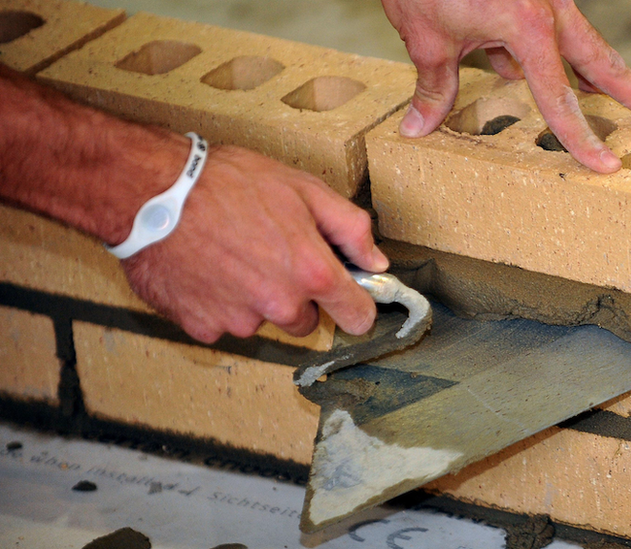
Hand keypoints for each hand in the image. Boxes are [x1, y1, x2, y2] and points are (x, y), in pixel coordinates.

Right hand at [122, 144, 387, 342]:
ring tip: (231, 255)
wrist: (153, 192)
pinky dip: (217, 303)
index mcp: (312, 273)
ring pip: (262, 321)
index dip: (356, 305)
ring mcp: (240, 321)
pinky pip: (222, 323)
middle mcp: (280, 305)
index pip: (358, 317)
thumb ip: (350, 228)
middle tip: (270, 256)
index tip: (349, 299)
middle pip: (306, 321)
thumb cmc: (228, 183)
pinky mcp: (202, 327)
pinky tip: (205, 270)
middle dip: (295, 296)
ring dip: (254, 299)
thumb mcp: (304, 189)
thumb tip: (376, 261)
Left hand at [380, 0, 630, 172]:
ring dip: (602, 78)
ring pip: (583, 47)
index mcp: (529, 24)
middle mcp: (548, 9)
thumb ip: (434, 86)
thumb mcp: (425, 36)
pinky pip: (548, 34)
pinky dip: (549, 58)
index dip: (580, 137)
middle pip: (605, 62)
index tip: (606, 166)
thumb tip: (418, 128)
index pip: (559, 97)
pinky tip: (534, 75)